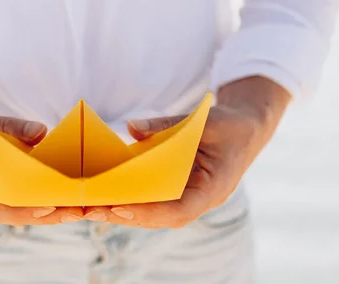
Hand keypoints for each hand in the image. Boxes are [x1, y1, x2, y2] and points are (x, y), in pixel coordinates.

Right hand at [0, 84, 83, 225]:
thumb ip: (6, 125)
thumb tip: (41, 131)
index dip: (18, 209)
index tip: (45, 206)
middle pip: (6, 213)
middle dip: (41, 215)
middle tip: (74, 211)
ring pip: (10, 212)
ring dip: (42, 213)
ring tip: (74, 209)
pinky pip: (10, 202)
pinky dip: (33, 202)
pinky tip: (58, 199)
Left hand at [83, 76, 290, 227]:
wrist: (247, 128)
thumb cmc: (227, 124)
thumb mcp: (202, 120)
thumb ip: (168, 124)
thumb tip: (132, 127)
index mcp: (213, 187)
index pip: (180, 210)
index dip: (150, 212)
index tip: (121, 207)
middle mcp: (201, 199)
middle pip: (161, 217)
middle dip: (126, 216)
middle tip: (91, 211)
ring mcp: (192, 198)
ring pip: (156, 214)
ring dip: (124, 212)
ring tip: (91, 209)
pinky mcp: (181, 190)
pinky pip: (156, 201)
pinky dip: (132, 200)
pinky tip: (107, 195)